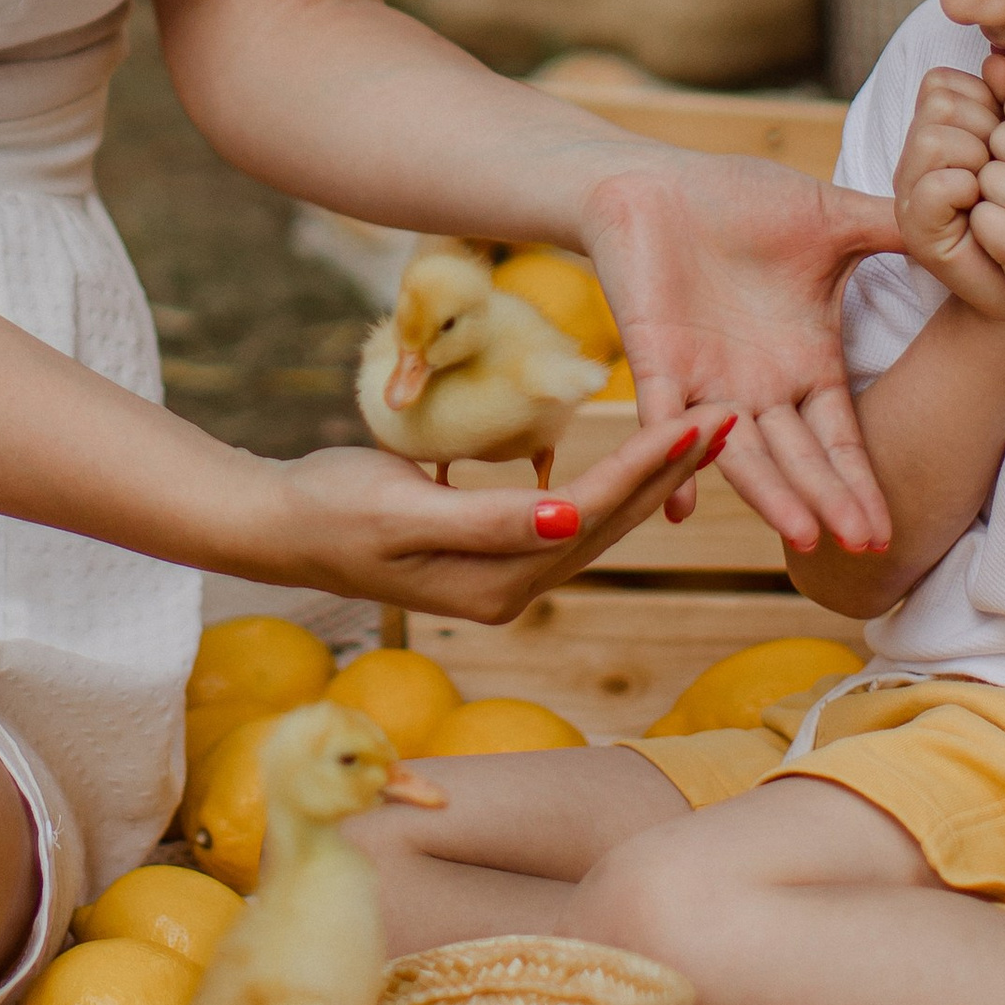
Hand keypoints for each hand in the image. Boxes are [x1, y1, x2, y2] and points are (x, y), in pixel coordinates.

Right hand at [258, 415, 731, 624]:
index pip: (591, 516)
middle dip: (670, 470)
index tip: (697, 420)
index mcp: (497, 583)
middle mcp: (511, 588)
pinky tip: (636, 461)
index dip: (647, 467)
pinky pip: (569, 517)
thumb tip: (572, 521)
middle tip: (729, 416)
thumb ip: (488, 520)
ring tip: (700, 432)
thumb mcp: (402, 512)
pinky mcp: (490, 552)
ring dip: (649, 475)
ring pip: (596, 521)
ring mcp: (501, 574)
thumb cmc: (329, 509)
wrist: (275, 527)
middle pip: (609, 524)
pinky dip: (610, 483)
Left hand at [577, 149, 903, 560]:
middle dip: (829, 501)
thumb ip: (896, 231)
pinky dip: (672, 456)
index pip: (838, 439)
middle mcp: (759, 386)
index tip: (884, 530)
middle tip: (862, 546)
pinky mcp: (657, 360)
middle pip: (799, 459)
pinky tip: (680, 503)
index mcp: (805, 362)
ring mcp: (706, 380)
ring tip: (803, 534)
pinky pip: (662, 418)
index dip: (859, 482)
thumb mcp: (833, 217)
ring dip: (770, 494)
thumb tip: (973, 236)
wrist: (655, 182)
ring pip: (741, 451)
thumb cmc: (739, 200)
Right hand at [895, 68, 1004, 322]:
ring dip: (977, 159)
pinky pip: (937, 186)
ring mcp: (911, 194)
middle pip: (938, 104)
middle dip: (985, 128)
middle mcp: (916, 160)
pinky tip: (986, 208)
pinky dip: (968, 190)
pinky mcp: (917, 231)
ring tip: (996, 188)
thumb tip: (999, 59)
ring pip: (934, 138)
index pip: (941, 82)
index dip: (985, 100)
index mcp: (939, 133)